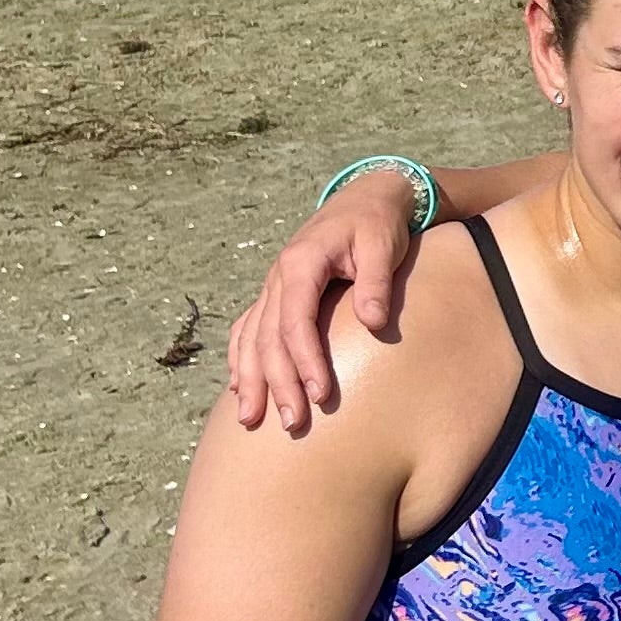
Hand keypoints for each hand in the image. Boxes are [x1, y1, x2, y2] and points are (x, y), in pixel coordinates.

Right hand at [224, 176, 420, 434]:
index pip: (296, 320)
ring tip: (250, 420)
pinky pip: (248, 330)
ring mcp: (272, 286)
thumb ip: (376, 282)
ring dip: (251, 380)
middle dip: (277, 384)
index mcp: (302, 262)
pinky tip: (238, 389)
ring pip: (252, 339)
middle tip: (292, 424)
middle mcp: (278, 276)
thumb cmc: (378, 224)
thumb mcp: (383, 245)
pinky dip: (240, 360)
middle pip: (269, 338)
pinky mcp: (275, 294)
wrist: (365, 197)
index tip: (321, 395)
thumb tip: (372, 322)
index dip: (306, 360)